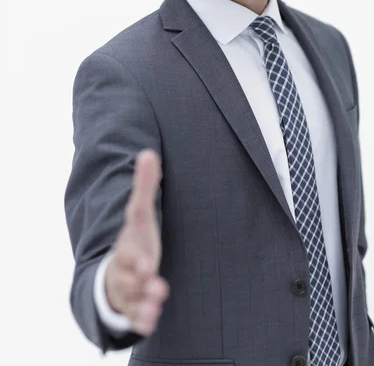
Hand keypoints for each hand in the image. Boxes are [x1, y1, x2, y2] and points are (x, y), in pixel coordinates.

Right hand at [105, 149, 169, 334]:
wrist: (116, 272)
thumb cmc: (134, 240)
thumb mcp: (140, 214)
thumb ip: (145, 186)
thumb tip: (148, 153)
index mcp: (126, 245)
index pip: (127, 249)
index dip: (135, 256)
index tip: (147, 262)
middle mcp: (123, 268)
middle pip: (126, 276)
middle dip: (137, 278)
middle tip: (150, 278)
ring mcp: (126, 289)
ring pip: (131, 298)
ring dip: (143, 301)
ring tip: (156, 303)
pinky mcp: (132, 307)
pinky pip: (134, 316)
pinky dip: (141, 319)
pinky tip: (150, 321)